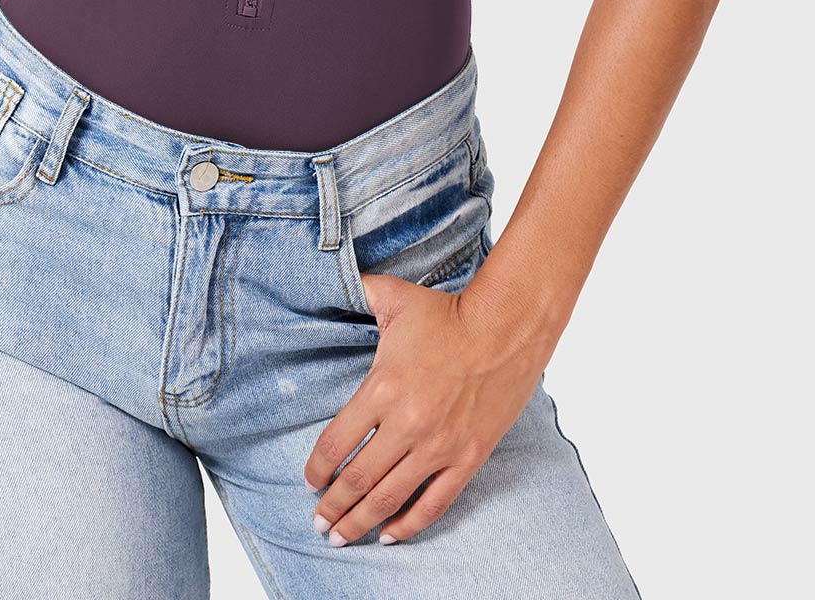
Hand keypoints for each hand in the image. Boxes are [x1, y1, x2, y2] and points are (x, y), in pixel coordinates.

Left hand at [302, 267, 549, 547]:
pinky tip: (390, 535)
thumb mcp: (394, 297)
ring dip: (361, 522)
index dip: (317, 470)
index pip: (336, 443)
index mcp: (382, 389)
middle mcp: (407, 424)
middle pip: (358, 479)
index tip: (309, 482)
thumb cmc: (447, 313)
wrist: (505, 328)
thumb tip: (332, 277)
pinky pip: (434, 504)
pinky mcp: (467, 458)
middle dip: (332, 507)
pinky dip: (409, 525)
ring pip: (390, 498)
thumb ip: (358, 290)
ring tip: (341, 537)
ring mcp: (438, 446)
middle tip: (318, 522)